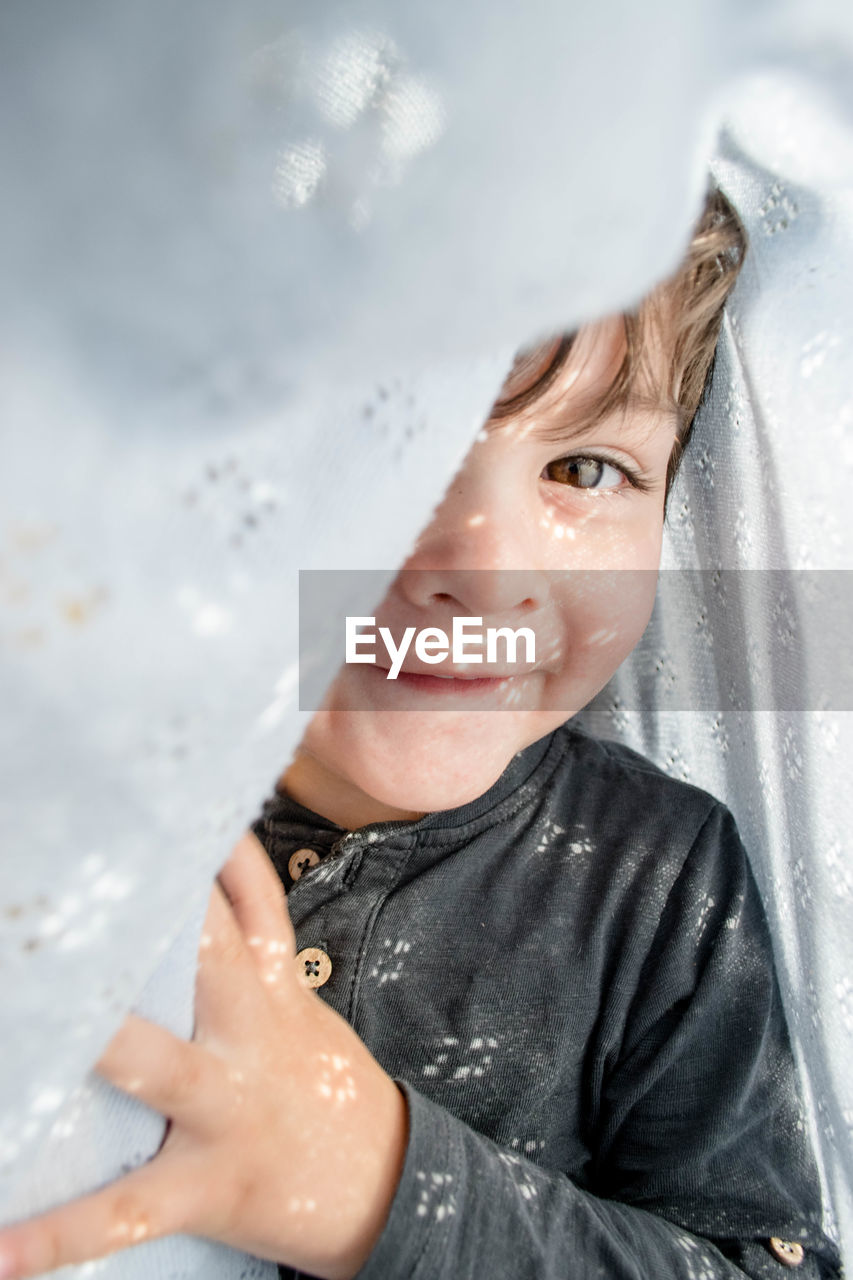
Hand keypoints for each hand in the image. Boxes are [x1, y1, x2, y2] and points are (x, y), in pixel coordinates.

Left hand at [0, 832, 408, 1279]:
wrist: (385, 1185)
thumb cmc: (319, 1081)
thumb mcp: (292, 1002)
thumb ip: (245, 942)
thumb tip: (197, 872)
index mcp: (271, 984)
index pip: (245, 890)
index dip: (212, 836)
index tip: (163, 786)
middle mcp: (249, 1031)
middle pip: (202, 949)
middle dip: (146, 907)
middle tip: (79, 879)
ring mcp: (228, 1106)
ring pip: (156, 1064)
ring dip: (101, 1045)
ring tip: (24, 1031)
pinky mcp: (209, 1184)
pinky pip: (128, 1210)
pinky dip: (60, 1235)